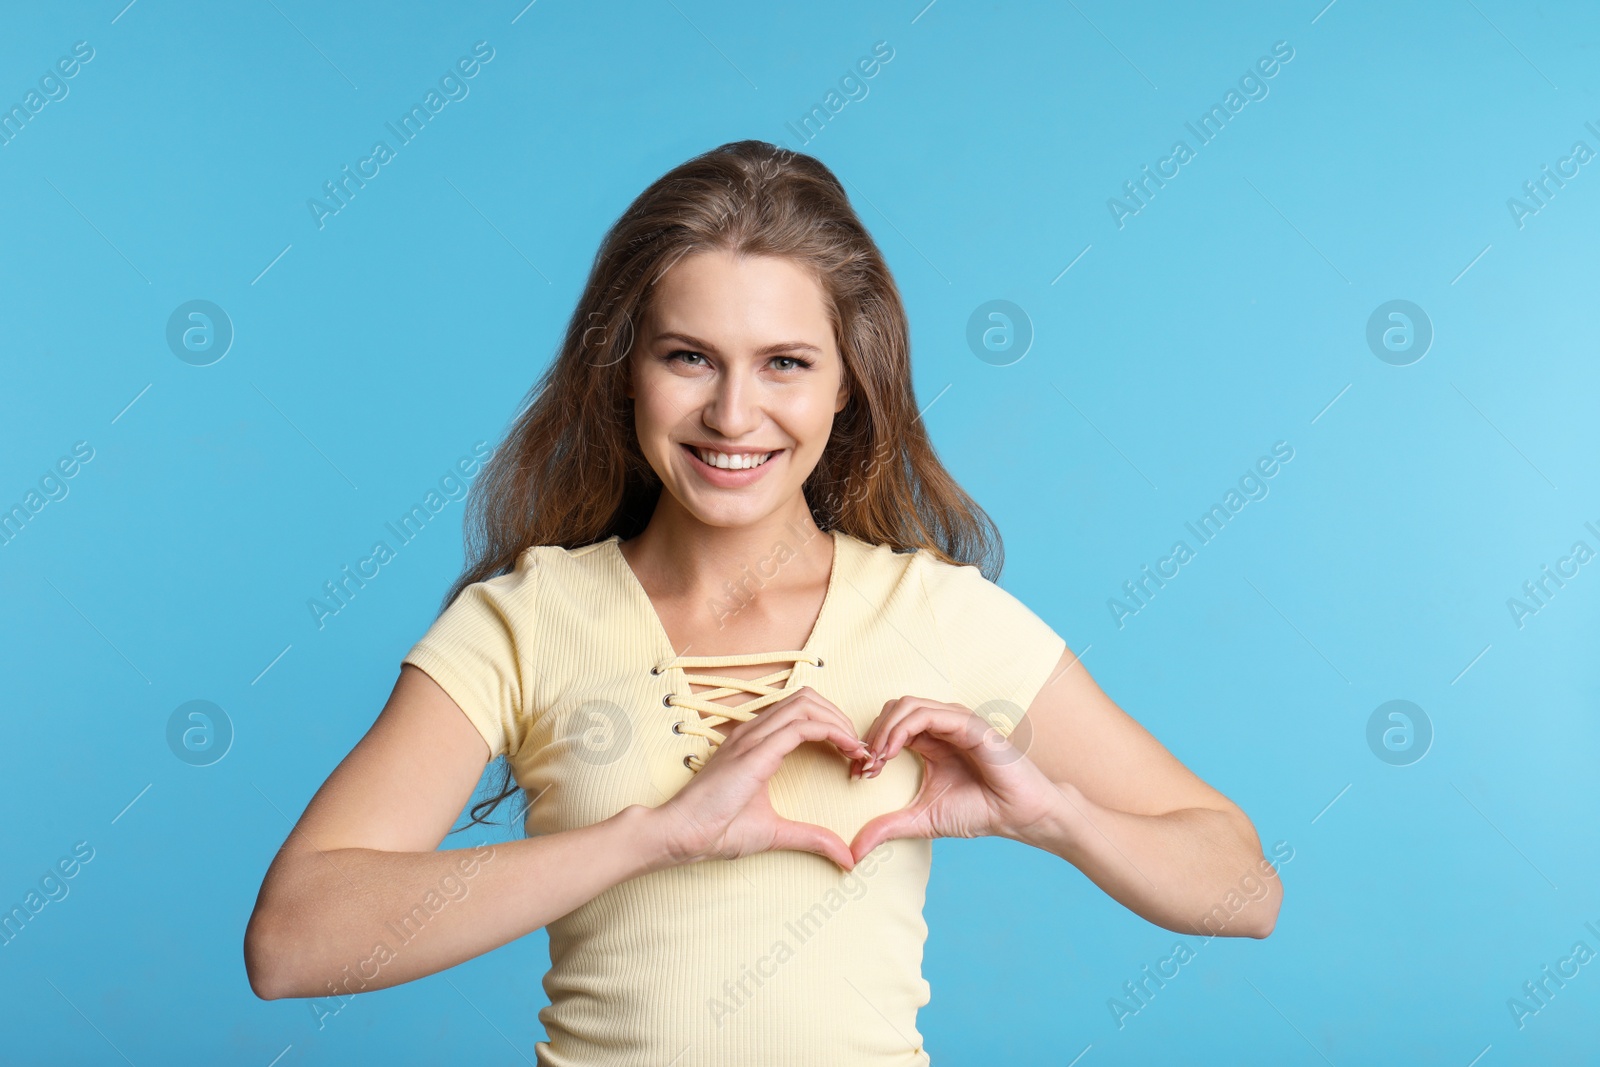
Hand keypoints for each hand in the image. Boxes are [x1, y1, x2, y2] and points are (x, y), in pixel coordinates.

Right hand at [653, 687, 870, 870]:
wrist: (682, 834)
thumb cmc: (716, 830)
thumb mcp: (776, 833)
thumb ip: (811, 838)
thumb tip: (846, 858)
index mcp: (755, 742)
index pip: (801, 712)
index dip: (833, 726)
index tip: (853, 755)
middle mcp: (754, 732)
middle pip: (808, 699)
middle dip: (840, 717)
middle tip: (859, 749)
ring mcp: (752, 737)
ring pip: (807, 704)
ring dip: (839, 721)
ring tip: (857, 749)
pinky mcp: (755, 751)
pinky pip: (801, 726)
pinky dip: (832, 731)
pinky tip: (847, 750)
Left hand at [848, 697, 1061, 860]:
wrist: (1020, 816)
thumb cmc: (980, 811)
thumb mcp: (923, 820)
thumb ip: (888, 827)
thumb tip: (853, 851)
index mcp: (930, 740)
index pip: (888, 725)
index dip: (867, 745)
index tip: (857, 775)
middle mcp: (941, 725)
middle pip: (892, 709)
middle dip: (870, 735)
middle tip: (862, 767)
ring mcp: (955, 721)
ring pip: (905, 706)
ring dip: (882, 731)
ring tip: (874, 760)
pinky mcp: (969, 724)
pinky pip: (927, 714)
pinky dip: (902, 729)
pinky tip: (890, 753)